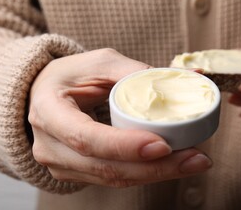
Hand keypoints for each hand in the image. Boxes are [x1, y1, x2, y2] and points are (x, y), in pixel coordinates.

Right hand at [28, 48, 211, 186]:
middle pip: (106, 167)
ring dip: (157, 174)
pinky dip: (145, 173)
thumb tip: (186, 78)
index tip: (164, 145)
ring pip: (114, 178)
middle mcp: (51, 146)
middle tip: (196, 158)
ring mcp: (62, 164)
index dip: (125, 146)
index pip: (87, 137)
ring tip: (193, 162)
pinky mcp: (77, 172)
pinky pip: (114, 178)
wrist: (45, 94)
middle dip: (155, 168)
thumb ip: (135, 71)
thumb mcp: (99, 63)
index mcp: (50, 112)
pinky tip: (172, 165)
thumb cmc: (71, 75)